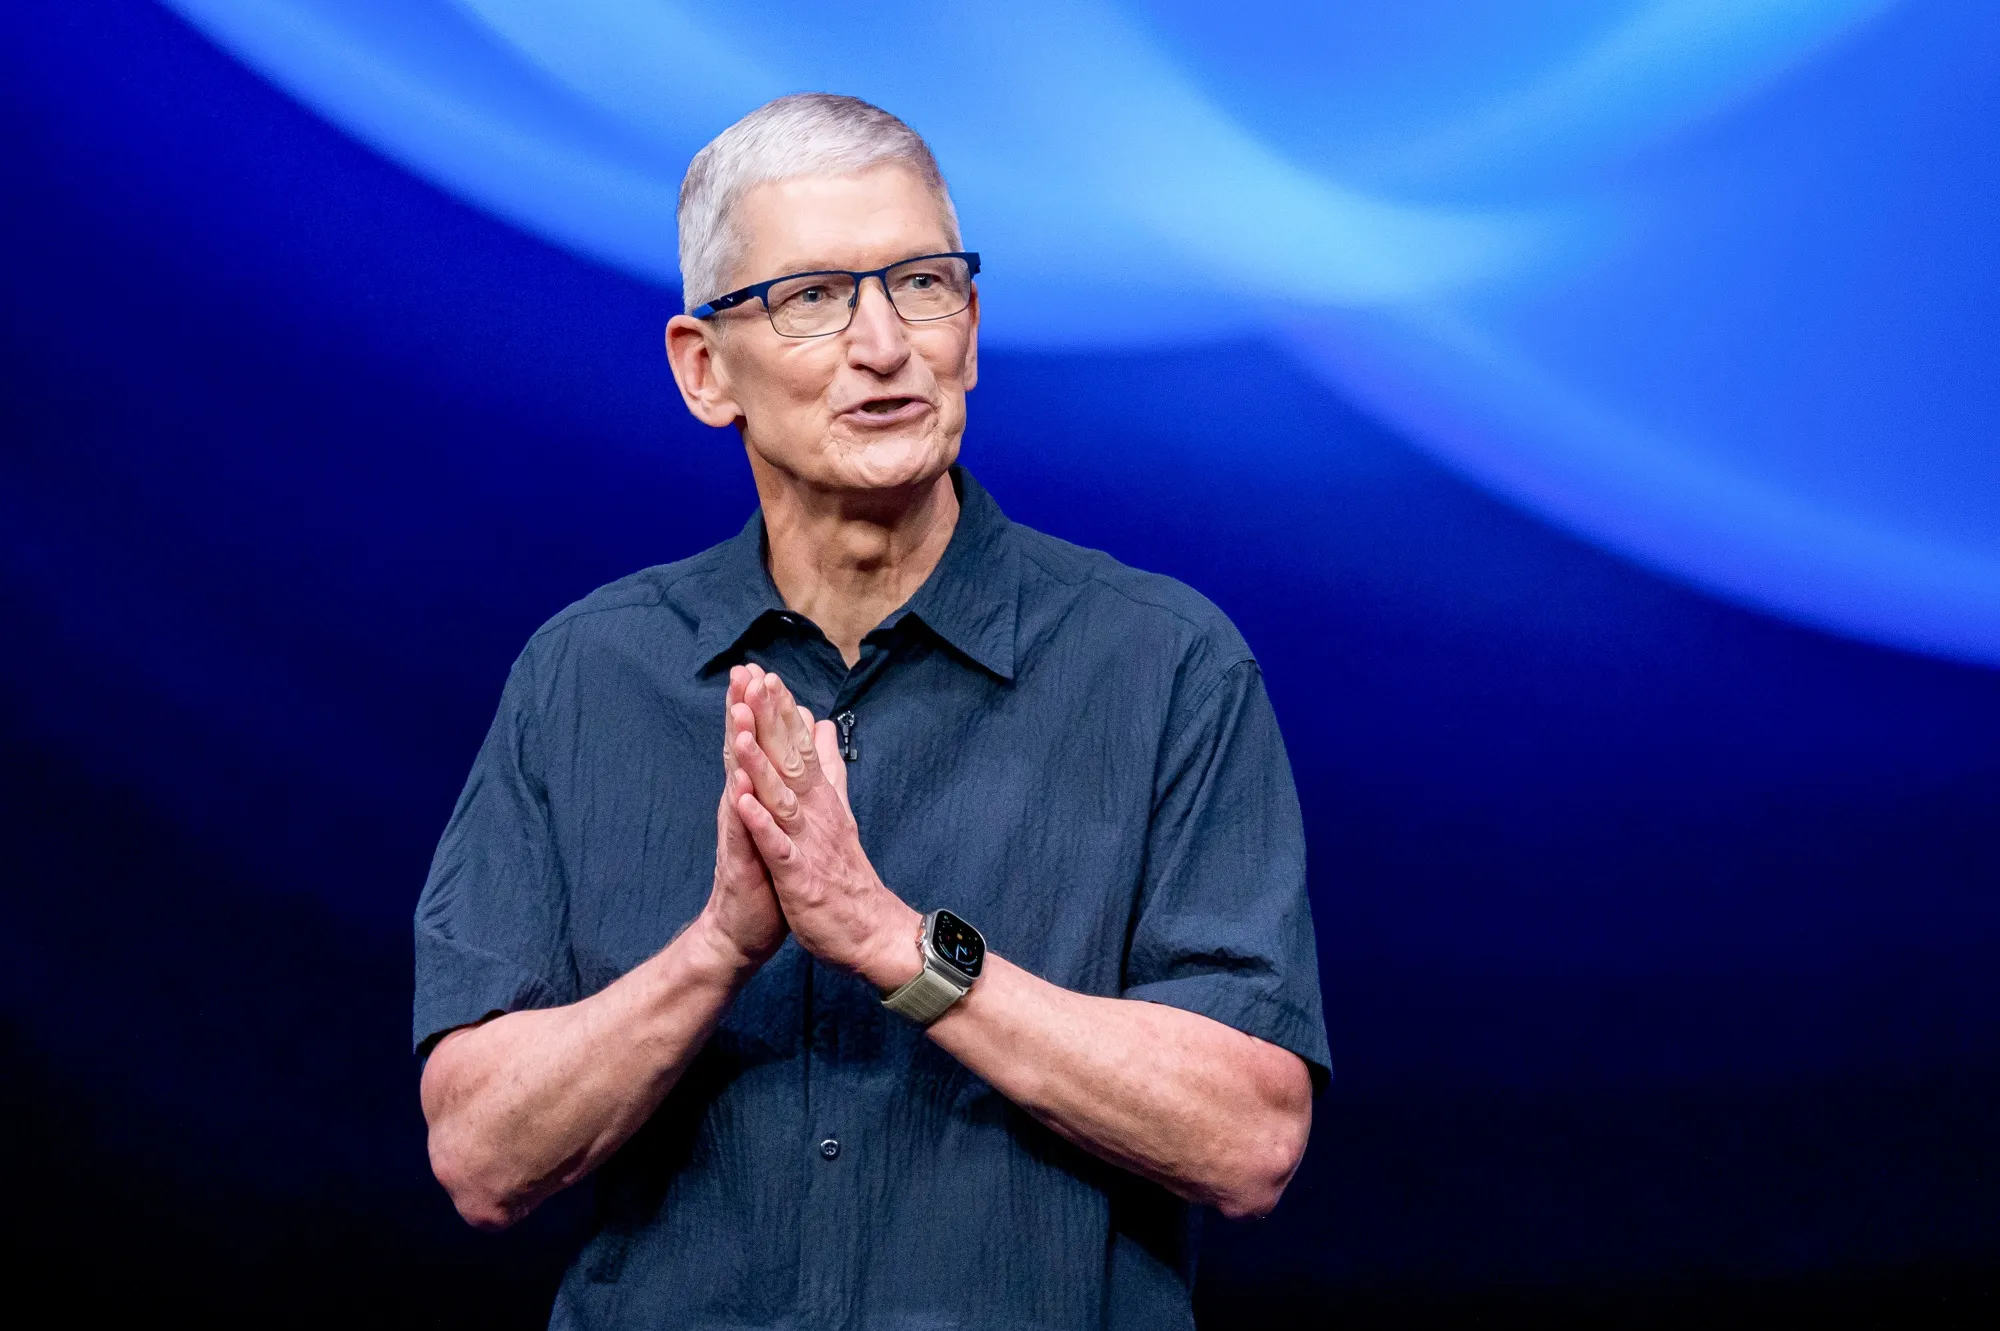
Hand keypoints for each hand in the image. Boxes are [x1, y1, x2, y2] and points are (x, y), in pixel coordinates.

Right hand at [691, 665, 788, 973]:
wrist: (743, 930)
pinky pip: (741, 832)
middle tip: (742, 670)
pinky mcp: (741, 862)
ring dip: (737, 749)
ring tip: (737, 713)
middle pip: (742, 751)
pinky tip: (737, 786)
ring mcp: (739, 832)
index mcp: (757, 796)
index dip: (761, 706)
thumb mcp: (779, 824)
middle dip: (743, 710)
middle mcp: (742, 807)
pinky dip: (740, 808)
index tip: (762, 667)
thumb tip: (794, 753)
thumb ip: (782, 786)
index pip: (758, 743)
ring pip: (737, 783)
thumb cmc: (765, 875)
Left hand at [728, 668, 922, 989]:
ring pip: (782, 796)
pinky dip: (761, 823)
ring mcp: (808, 843)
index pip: (800, 748)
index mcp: (821, 801)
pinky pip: (778, 846)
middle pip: (791, 759)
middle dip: (772, 720)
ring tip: (742, 729)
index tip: (765, 674)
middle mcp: (816, 814)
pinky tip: (743, 800)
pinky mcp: (801, 876)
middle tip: (755, 679)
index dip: (782, 712)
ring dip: (761, 763)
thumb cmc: (848, 877)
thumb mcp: (838, 813)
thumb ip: (829, 769)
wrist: (873, 932)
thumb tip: (821, 727)